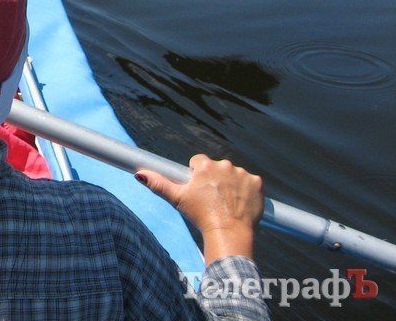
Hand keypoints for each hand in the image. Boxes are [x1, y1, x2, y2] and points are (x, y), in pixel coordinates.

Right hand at [137, 154, 263, 262]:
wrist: (228, 233)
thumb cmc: (201, 216)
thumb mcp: (178, 199)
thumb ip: (158, 184)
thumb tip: (139, 174)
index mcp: (205, 165)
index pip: (199, 162)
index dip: (197, 176)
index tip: (199, 191)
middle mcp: (224, 165)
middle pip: (217, 168)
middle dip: (215, 180)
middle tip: (213, 200)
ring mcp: (242, 173)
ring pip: (234, 175)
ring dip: (231, 185)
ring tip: (227, 204)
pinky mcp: (257, 183)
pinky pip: (251, 183)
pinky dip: (247, 191)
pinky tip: (241, 203)